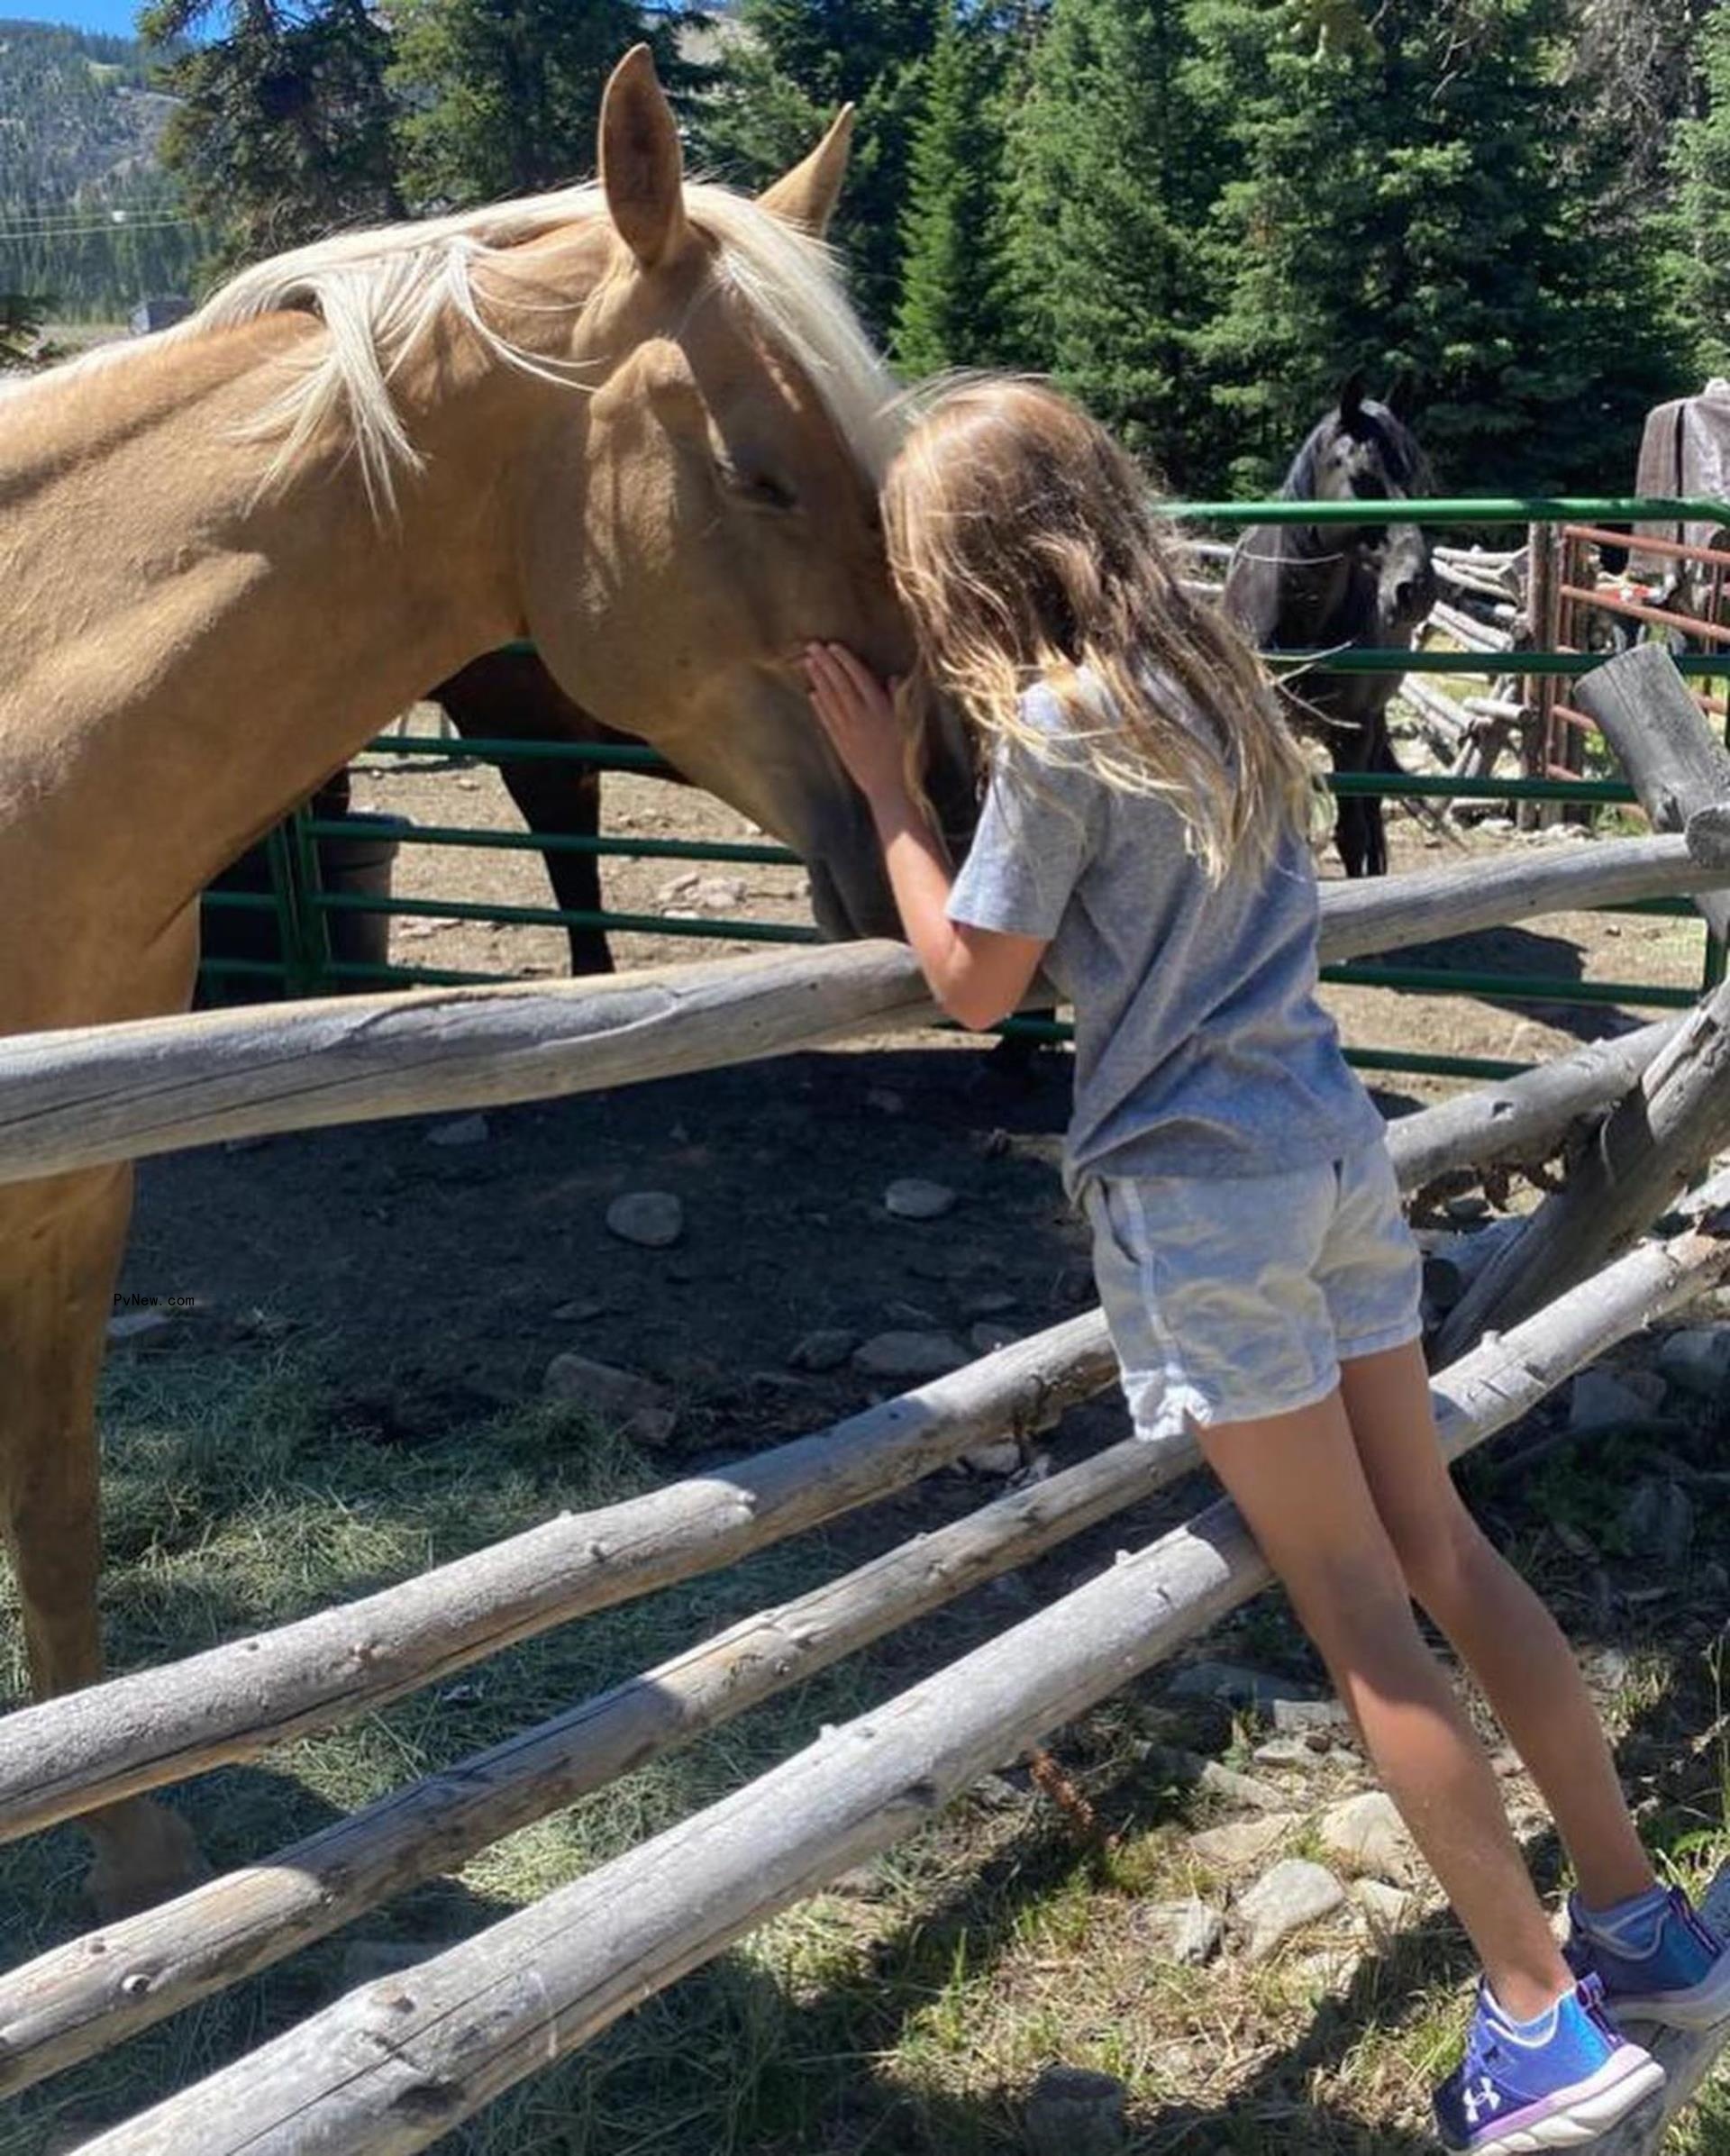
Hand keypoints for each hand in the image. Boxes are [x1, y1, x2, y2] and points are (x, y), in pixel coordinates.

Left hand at [803, 642, 906, 804]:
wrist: (892, 791)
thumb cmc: (909, 759)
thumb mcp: (912, 725)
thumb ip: (901, 700)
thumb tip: (892, 678)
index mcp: (881, 709)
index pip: (859, 677)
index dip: (845, 661)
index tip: (833, 646)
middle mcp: (861, 717)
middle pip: (840, 684)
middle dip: (826, 664)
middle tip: (812, 646)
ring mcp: (848, 731)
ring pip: (830, 700)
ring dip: (819, 680)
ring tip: (808, 663)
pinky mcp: (842, 745)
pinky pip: (827, 721)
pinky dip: (819, 706)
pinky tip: (812, 694)